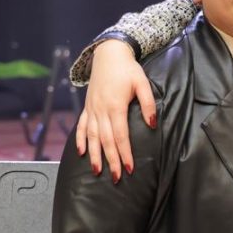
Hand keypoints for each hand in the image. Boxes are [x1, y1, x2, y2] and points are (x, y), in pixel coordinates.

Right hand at [75, 39, 155, 181]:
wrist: (108, 54)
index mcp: (115, 106)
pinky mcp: (88, 106)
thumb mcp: (142, 83)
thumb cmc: (128, 69)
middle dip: (111, 160)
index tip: (130, 168)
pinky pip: (81, 126)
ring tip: (97, 171)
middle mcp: (101, 110)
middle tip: (116, 178)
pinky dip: (80, 140)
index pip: (121, 136)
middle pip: (106, 141)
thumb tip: (152, 124)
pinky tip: (82, 152)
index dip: (125, 153)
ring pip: (91, 136)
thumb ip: (148, 104)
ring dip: (94, 155)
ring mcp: (92, 109)